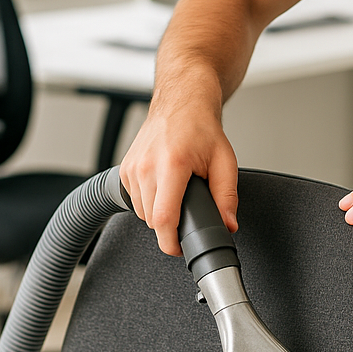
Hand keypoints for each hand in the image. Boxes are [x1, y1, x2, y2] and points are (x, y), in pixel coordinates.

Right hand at [117, 96, 238, 256]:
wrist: (181, 103)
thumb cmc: (201, 128)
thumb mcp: (224, 161)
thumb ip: (227, 197)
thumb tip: (227, 225)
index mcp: (171, 165)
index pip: (162, 218)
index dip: (171, 242)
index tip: (180, 249)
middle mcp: (146, 166)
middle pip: (152, 220)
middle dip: (171, 225)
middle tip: (188, 213)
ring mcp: (132, 168)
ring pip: (142, 213)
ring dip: (159, 213)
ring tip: (177, 194)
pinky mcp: (124, 169)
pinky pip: (135, 200)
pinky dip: (149, 201)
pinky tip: (163, 187)